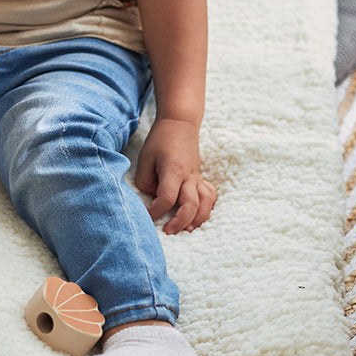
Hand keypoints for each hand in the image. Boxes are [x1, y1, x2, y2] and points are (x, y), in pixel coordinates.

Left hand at [135, 117, 216, 233]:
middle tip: (168, 232)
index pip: (166, 197)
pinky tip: (199, 216)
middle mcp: (189, 176)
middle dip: (180, 222)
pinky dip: (207, 208)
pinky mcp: (201, 177)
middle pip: (191, 205)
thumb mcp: (145, 158)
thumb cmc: (160, 140)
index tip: (147, 216)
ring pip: (206, 203)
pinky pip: (210, 195)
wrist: (180, 123)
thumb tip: (154, 198)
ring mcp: (197, 177)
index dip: (156, 211)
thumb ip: (145, 182)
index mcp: (173, 170)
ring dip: (199, 219)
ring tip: (188, 230)